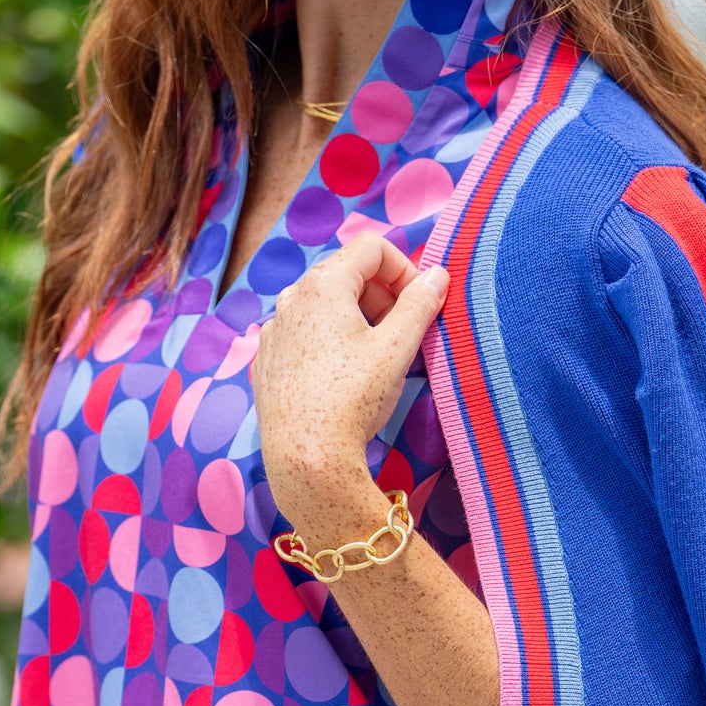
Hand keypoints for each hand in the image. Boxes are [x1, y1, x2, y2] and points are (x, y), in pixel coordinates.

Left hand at [251, 232, 448, 541]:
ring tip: (376, 358)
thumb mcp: (396, 349)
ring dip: (358, 319)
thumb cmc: (351, 400)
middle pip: (347, 275)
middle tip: (403, 332)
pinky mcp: (269, 362)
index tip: (420, 303)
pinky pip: (305, 337)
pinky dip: (330, 343)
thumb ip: (420, 305)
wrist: (305, 457)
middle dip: (382, 295)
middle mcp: (292, 299)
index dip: (404, 268)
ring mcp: (275, 331)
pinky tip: (343, 378)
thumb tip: (437, 276)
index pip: (372, 248)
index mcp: (322, 285)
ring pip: (325, 307)